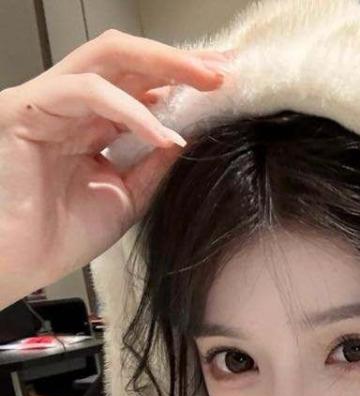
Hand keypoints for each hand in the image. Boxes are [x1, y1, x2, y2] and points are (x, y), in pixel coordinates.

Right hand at [0, 28, 234, 306]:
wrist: (24, 263)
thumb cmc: (61, 235)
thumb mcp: (127, 195)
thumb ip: (152, 163)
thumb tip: (185, 135)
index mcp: (89, 122)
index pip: (139, 83)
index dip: (182, 79)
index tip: (225, 85)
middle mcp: (69, 105)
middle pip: (127, 60)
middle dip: (178, 61)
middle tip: (223, 72)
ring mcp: (47, 101)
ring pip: (107, 59)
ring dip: (162, 65)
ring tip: (205, 82)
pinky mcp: (27, 108)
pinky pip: (85, 91)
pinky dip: (130, 110)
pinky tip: (161, 133)